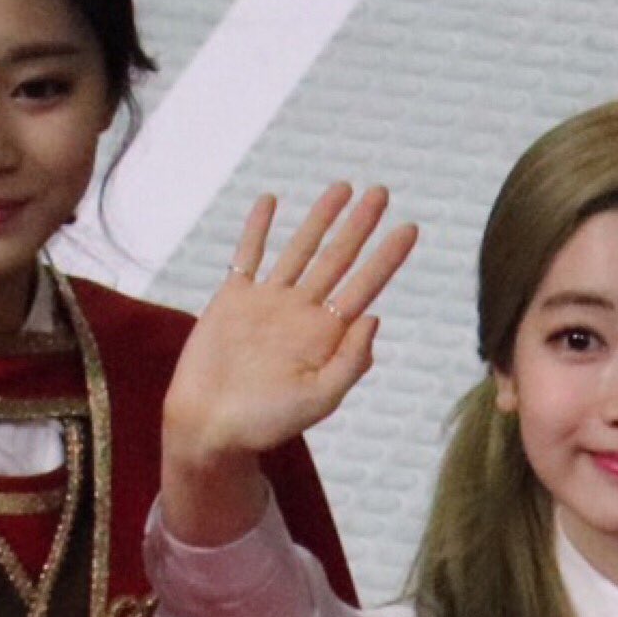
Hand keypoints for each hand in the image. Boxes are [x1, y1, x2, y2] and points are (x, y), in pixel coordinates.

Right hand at [160, 184, 416, 543]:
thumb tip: (375, 317)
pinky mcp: (232, 301)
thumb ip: (350, 361)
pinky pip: (247, 256)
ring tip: (343, 188)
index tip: (410, 228)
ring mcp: (266, 304)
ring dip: (320, 219)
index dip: (387, 257)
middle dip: (360, 226)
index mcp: (325, 337)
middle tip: (381, 192)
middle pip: (337, 259)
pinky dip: (258, 229)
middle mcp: (300, 314)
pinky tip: (270, 202)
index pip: (364, 287)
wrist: (208, 428)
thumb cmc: (263, 424)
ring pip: (299, 250)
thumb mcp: (319, 399)